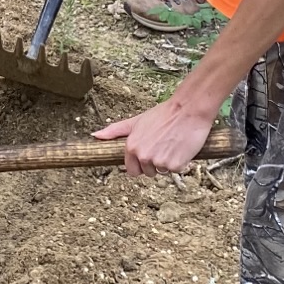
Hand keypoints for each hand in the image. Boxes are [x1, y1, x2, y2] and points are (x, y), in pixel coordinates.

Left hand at [93, 98, 216, 176]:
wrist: (188, 109)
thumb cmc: (164, 114)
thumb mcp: (136, 121)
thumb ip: (115, 130)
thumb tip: (95, 136)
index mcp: (131, 147)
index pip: (131, 171)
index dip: (140, 164)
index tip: (149, 154)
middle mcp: (143, 156)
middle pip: (147, 173)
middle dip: (155, 164)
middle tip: (163, 146)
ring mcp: (159, 162)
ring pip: (162, 172)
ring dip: (168, 163)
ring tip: (172, 144)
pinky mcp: (175, 165)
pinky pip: (176, 170)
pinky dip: (180, 162)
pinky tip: (181, 147)